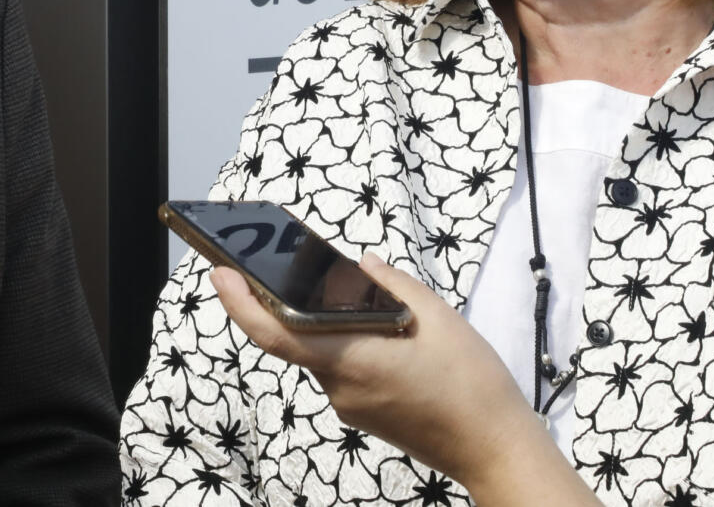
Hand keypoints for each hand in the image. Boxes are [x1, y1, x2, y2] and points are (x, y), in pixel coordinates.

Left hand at [212, 253, 588, 501]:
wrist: (493, 445)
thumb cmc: (470, 382)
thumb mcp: (436, 316)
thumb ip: (390, 284)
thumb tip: (360, 267)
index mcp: (351, 358)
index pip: (275, 333)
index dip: (241, 303)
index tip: (221, 273)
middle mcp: (339, 386)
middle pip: (301, 337)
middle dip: (304, 302)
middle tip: (320, 272)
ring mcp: (349, 405)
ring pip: (326, 352)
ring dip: (339, 326)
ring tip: (383, 309)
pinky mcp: (363, 413)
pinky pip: (344, 369)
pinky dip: (353, 346)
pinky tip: (392, 339)